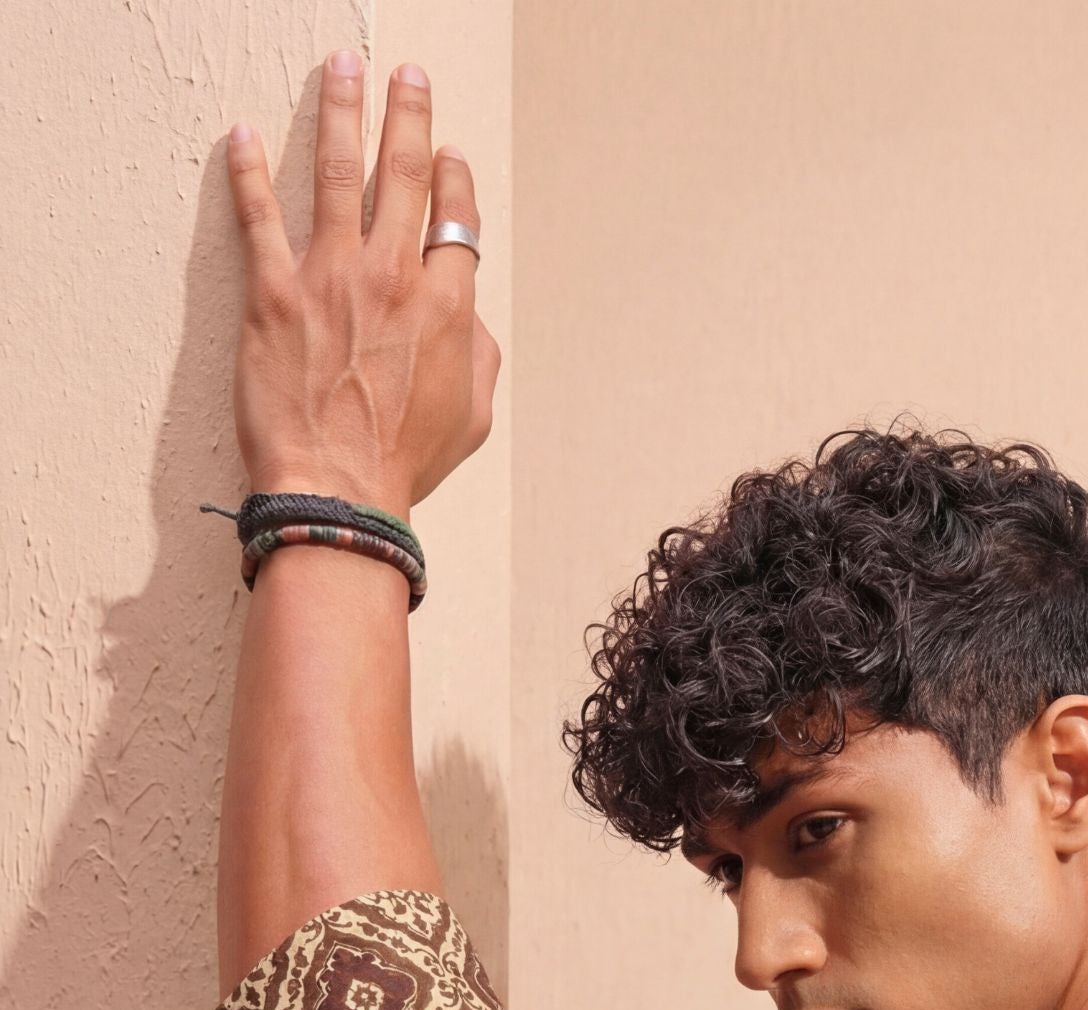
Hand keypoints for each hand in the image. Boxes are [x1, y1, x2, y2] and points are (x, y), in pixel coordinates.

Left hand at [223, 50, 500, 516]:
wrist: (340, 494)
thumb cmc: (403, 464)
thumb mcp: (471, 419)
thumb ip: (480, 356)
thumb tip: (472, 319)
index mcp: (447, 306)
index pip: (453, 218)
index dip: (452, 179)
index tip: (446, 156)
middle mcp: (394, 278)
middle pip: (406, 174)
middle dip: (408, 116)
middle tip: (407, 79)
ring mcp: (333, 279)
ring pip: (342, 173)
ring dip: (343, 112)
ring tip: (342, 71)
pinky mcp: (276, 294)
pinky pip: (261, 217)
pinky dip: (249, 171)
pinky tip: (242, 136)